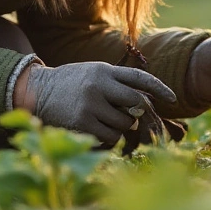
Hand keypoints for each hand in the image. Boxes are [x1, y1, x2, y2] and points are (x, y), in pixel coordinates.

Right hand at [15, 61, 176, 144]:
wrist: (37, 91)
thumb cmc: (71, 85)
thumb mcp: (93, 73)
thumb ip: (116, 83)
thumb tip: (146, 103)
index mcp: (104, 70)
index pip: (139, 77)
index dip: (159, 88)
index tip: (173, 99)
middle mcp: (99, 85)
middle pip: (136, 103)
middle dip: (138, 112)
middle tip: (128, 115)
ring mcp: (91, 105)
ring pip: (125, 124)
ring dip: (120, 127)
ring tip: (103, 120)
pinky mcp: (82, 123)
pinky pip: (110, 137)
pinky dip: (108, 138)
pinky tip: (95, 130)